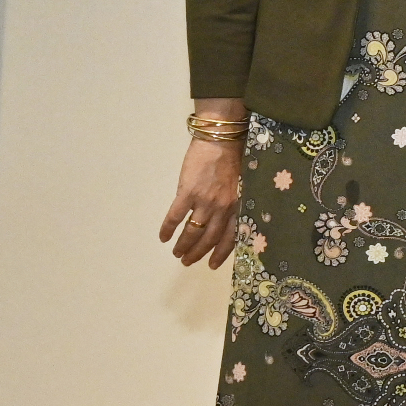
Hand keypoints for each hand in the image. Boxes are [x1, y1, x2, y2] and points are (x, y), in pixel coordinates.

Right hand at [159, 118, 243, 267]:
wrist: (221, 139)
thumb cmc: (234, 158)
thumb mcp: (242, 184)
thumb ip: (235, 203)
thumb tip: (225, 220)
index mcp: (238, 206)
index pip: (230, 237)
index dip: (220, 254)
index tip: (212, 266)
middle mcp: (222, 208)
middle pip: (208, 238)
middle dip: (197, 253)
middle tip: (187, 262)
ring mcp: (204, 201)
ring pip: (192, 232)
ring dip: (183, 245)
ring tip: (176, 253)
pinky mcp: (187, 192)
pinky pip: (175, 216)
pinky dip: (168, 229)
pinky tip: (163, 237)